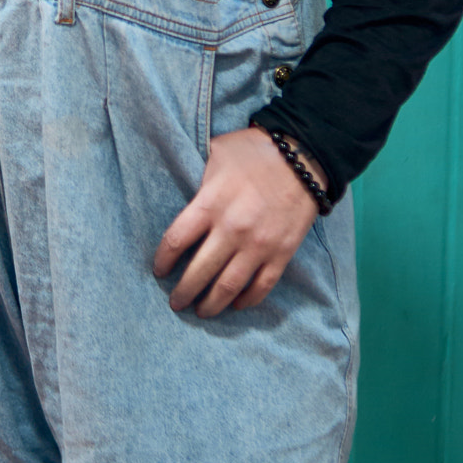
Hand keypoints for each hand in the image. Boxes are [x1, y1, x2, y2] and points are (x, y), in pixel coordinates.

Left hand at [153, 128, 323, 316]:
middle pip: (198, 272)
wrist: (303, 156)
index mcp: (210, 203)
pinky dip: (246, 300)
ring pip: (228, 286)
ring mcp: (258, 244)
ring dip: (211, 304)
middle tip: (175, 301)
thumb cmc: (254, 151)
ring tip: (200, 311)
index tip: (159, 270)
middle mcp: (232, 229)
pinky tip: (235, 304)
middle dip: (183, 292)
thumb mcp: (216, 153)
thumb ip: (198, 178)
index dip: (163, 260)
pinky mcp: (281, 253)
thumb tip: (180, 191)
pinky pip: (261, 286)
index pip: (176, 241)